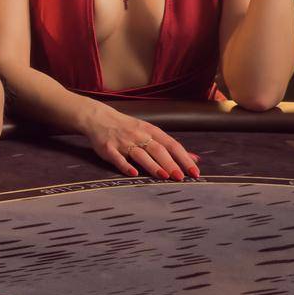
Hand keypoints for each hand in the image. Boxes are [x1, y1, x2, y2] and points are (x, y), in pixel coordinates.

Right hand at [81, 102, 199, 179]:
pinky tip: (133, 173)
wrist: (98, 117)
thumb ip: (171, 147)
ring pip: (140, 154)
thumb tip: (195, 159)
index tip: (194, 172)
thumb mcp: (150, 132)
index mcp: (151, 131)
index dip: (184, 158)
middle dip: (170, 163)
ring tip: (163, 176)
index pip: (172, 145)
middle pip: (158, 150)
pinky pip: (117, 158)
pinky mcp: (108, 148)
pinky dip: (125, 166)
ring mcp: (123, 142)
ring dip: (152, 165)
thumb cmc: (128, 127)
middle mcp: (139, 136)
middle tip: (180, 177)